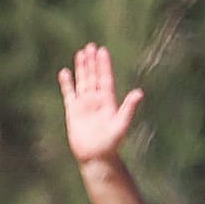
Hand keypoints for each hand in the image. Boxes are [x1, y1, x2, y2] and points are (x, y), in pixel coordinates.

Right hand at [60, 43, 143, 165]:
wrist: (96, 157)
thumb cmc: (111, 144)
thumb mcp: (122, 124)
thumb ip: (129, 107)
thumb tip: (139, 92)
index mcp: (108, 101)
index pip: (105, 78)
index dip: (104, 65)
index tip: (102, 51)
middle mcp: (96, 100)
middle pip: (94, 77)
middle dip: (92, 62)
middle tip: (91, 46)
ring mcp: (84, 105)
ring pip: (82, 82)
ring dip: (81, 68)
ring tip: (80, 53)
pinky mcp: (73, 112)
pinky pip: (69, 94)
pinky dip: (67, 84)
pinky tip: (65, 72)